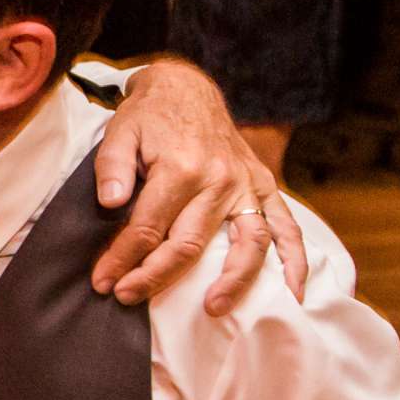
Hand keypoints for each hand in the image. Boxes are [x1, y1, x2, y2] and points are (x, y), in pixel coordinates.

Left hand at [92, 59, 307, 313]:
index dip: (123, 258)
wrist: (186, 90)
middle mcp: (220, 181)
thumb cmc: (149, 118)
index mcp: (181, 169)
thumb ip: (111, 168)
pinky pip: (286, 227)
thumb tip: (110, 203)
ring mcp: (247, 186)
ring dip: (232, 281)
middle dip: (155, 276)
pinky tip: (294, 292)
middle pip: (190, 244)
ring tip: (213, 309)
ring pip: (247, 244)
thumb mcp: (119, 132)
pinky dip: (295, 261)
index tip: (104, 281)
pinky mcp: (263, 187)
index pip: (148, 228)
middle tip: (127, 297)